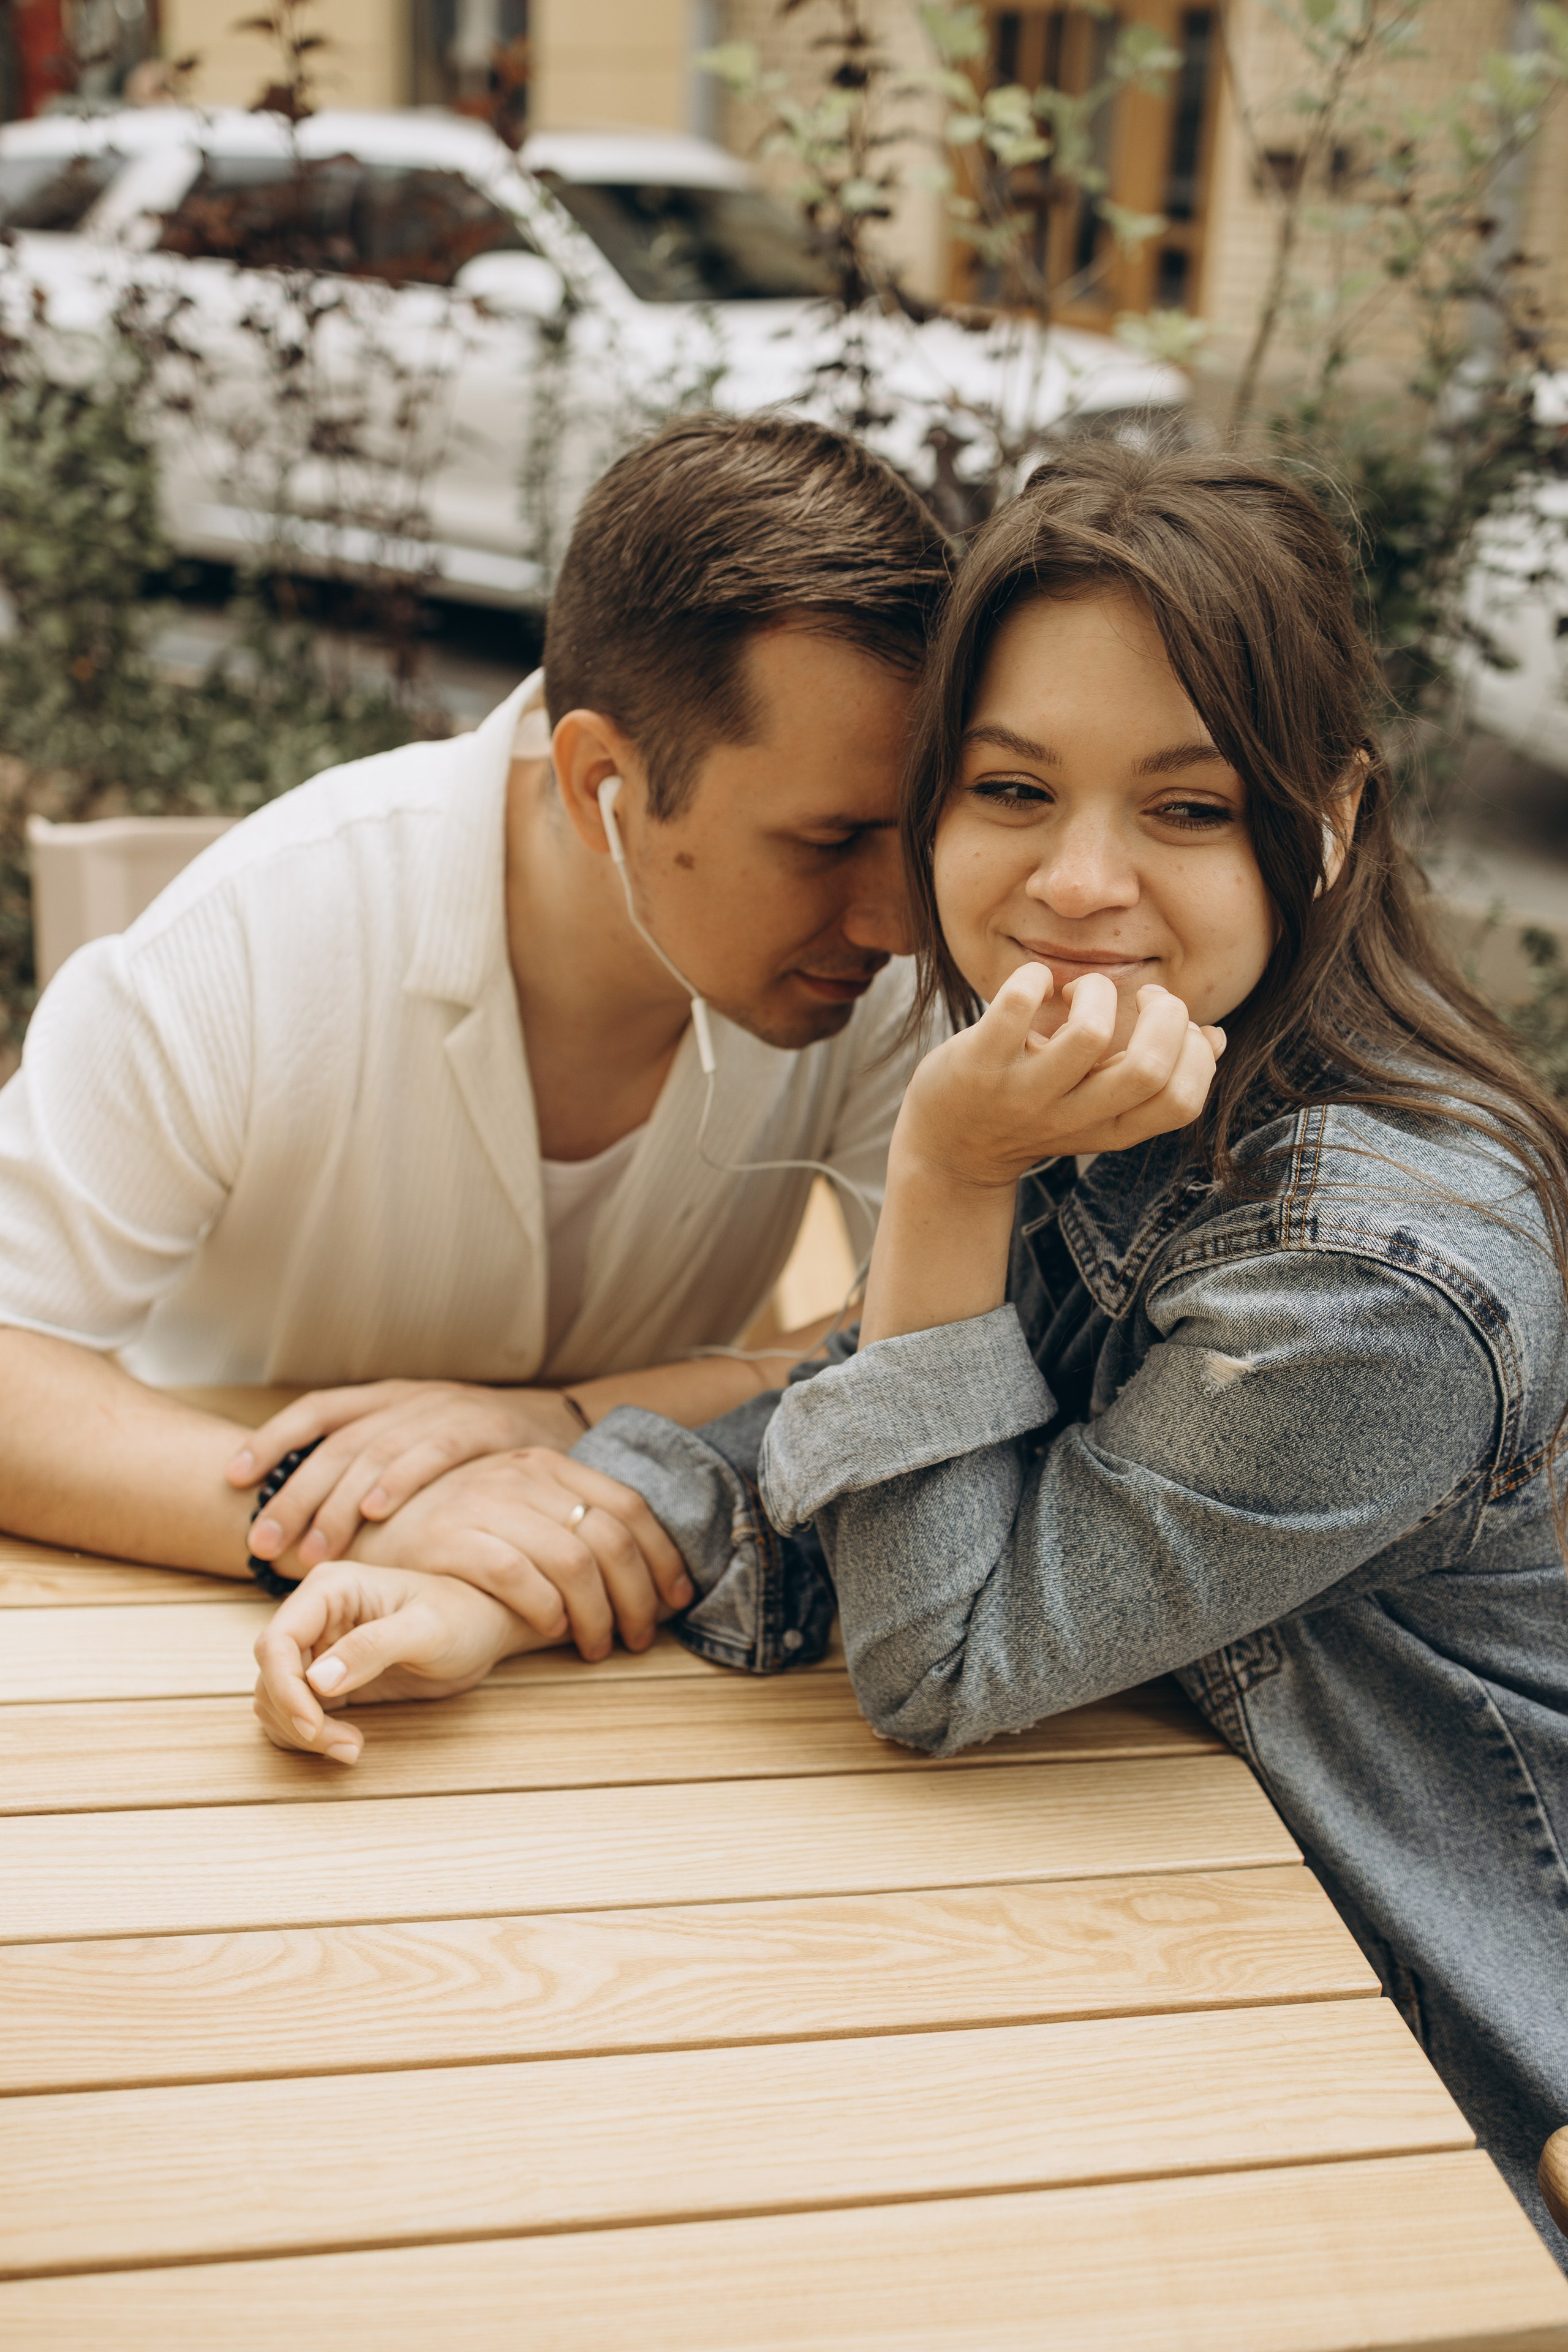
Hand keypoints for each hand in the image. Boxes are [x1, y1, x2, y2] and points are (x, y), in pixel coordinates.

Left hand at [229, 1380, 585, 1572]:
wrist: (563, 1424)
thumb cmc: (476, 1453)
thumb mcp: (417, 1446)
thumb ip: (368, 1466)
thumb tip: (297, 1512)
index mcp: (386, 1397)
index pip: (316, 1410)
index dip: (271, 1439)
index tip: (231, 1478)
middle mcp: (409, 1397)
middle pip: (338, 1441)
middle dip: (295, 1492)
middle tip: (263, 1543)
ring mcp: (448, 1409)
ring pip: (378, 1450)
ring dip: (339, 1502)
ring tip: (312, 1552)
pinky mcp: (487, 1428)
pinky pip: (435, 1451)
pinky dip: (402, 1480)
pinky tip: (376, 1513)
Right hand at [253, 1562, 528, 1764]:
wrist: (482, 1628)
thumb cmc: (462, 1616)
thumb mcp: (426, 1629)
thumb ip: (373, 1647)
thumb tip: (315, 1680)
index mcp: (330, 1588)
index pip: (275, 1641)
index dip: (283, 1688)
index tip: (313, 1726)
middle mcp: (315, 1616)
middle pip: (270, 1675)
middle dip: (295, 1716)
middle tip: (344, 1745)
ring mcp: (318, 1649)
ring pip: (274, 1698)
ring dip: (300, 1732)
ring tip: (351, 1747)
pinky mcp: (327, 1680)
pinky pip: (292, 1713)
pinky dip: (307, 1736)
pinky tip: (345, 1744)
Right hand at [347, 1447, 695, 1660]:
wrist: (370, 1526)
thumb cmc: (460, 1530)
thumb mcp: (522, 1511)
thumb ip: (574, 1528)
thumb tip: (650, 1576)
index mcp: (549, 1463)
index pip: (631, 1507)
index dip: (663, 1558)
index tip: (677, 1599)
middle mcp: (522, 1474)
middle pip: (610, 1539)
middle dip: (637, 1597)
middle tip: (640, 1637)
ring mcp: (486, 1501)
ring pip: (573, 1561)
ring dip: (596, 1614)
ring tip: (598, 1646)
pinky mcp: (451, 1535)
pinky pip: (518, 1575)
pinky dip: (545, 1609)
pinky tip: (552, 1632)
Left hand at [896, 966, 1222, 1193]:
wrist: (947, 1151)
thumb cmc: (1032, 1112)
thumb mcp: (1096, 1109)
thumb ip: (1151, 1077)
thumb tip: (1214, 1036)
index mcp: (1109, 1129)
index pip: (1181, 1102)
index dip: (1194, 1054)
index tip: (1173, 1025)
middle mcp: (1071, 1118)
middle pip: (1148, 1069)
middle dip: (1164, 1013)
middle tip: (1139, 997)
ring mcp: (1023, 1093)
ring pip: (1088, 1035)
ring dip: (1096, 990)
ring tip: (1077, 992)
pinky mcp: (977, 1065)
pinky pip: (1016, 1006)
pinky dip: (1033, 977)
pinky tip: (1033, 983)